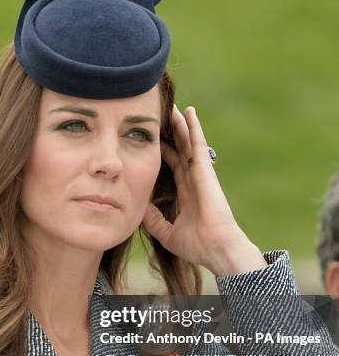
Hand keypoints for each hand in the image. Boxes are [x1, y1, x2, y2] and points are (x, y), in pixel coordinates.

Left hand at [142, 105, 266, 276]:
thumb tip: (139, 207)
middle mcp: (193, 180)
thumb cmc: (197, 245)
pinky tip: (188, 112)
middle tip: (160, 116)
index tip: (152, 139)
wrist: (216, 249)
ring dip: (180, 124)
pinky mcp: (205, 171)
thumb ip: (153, 220)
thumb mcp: (166, 233)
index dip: (163, 151)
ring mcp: (200, 174)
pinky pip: (198, 144)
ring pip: (188, 142)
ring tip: (172, 107)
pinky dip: (193, 128)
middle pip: (180, 149)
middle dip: (171, 133)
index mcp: (186, 193)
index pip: (173, 165)